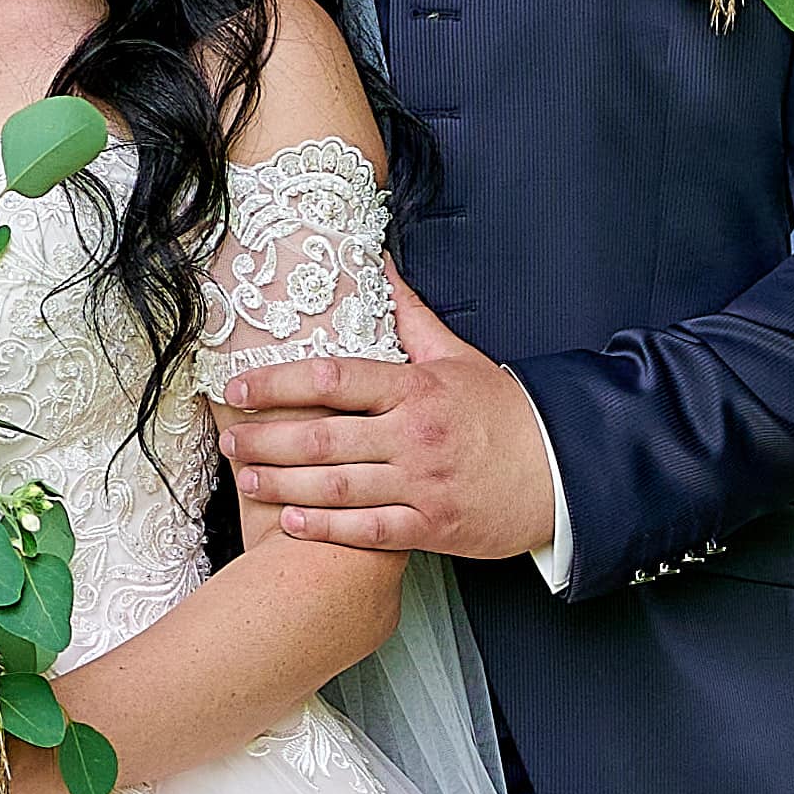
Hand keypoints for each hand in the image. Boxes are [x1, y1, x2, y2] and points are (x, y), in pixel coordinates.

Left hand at [213, 272, 558, 561]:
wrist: (563, 470)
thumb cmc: (506, 413)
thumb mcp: (459, 357)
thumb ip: (411, 317)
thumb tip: (380, 263)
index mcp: (417, 388)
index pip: (333, 379)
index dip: (278, 383)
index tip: (240, 388)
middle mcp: (414, 435)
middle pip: (323, 437)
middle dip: (267, 441)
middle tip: (230, 441)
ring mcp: (422, 484)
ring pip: (337, 486)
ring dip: (283, 485)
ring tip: (246, 481)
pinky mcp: (433, 526)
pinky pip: (369, 530)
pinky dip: (327, 529)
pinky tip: (292, 522)